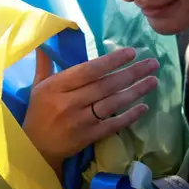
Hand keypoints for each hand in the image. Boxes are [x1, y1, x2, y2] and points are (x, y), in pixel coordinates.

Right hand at [23, 47, 158, 173]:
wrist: (35, 148)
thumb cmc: (38, 112)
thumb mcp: (38, 86)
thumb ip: (46, 64)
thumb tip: (47, 40)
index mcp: (57, 86)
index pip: (89, 70)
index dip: (112, 61)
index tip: (132, 52)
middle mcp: (70, 102)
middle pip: (106, 85)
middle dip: (132, 72)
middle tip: (153, 63)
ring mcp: (81, 121)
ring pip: (113, 103)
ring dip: (136, 91)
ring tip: (154, 81)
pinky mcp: (88, 137)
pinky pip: (113, 125)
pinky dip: (129, 116)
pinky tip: (144, 107)